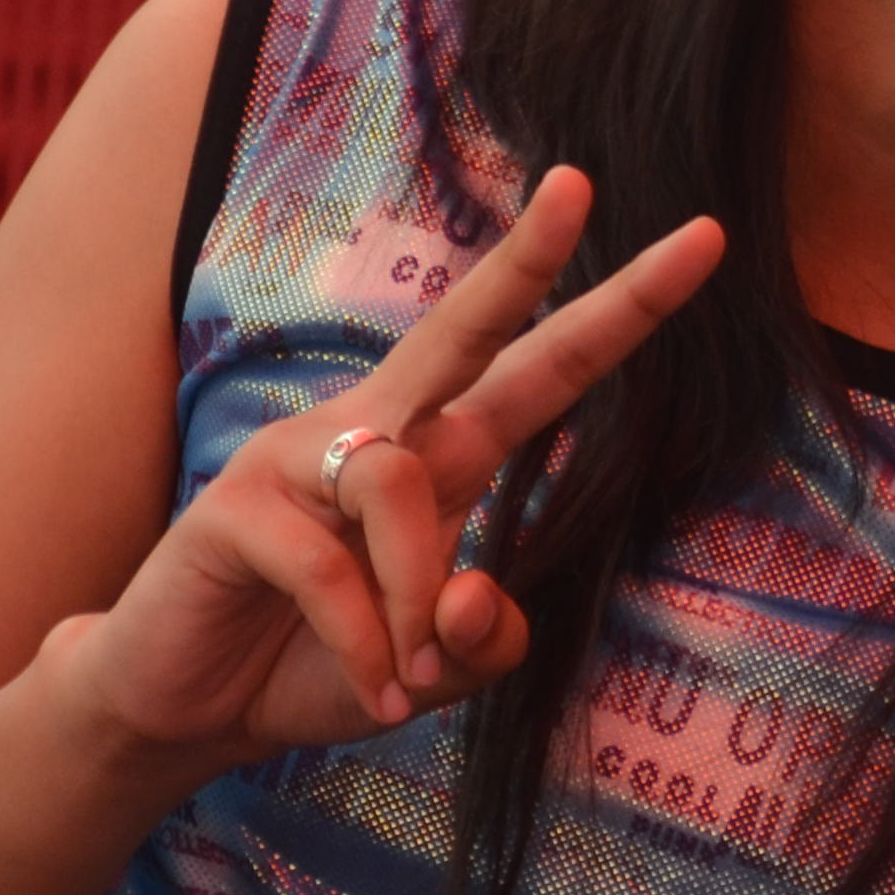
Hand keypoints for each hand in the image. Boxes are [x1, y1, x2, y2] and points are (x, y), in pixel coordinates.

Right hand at [48, 163, 722, 778]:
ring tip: (409, 679)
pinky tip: (373, 691)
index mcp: (439, 455)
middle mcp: (376, 434)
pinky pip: (328, 566)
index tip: (705, 240)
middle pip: (463, 330)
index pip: (539, 368)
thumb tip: (473, 596)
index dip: (618, 311)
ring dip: (419, 601)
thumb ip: (486, 638)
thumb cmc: (320, 666)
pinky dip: (364, 644)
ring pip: (400, 489)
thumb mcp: (438, 670)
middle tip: (578, 184)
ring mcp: (296, 458)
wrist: (190, 710)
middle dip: (525, 261)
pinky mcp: (234, 508)